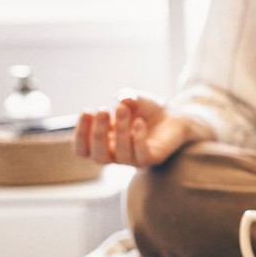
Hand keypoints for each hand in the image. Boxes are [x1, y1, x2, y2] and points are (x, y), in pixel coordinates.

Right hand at [74, 89, 213, 166]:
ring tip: (123, 109)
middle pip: (98, 157)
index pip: (83, 149)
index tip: (86, 111)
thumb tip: (122, 99)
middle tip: (102, 110)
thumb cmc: (147, 110)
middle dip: (97, 133)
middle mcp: (116, 154)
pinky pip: (141, 155)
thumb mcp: (133, 99)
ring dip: (119, 131)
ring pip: (120, 155)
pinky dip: (138, 139)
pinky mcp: (152, 159)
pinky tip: (139, 122)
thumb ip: (126, 97)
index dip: (80, 134)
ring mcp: (134, 159)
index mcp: (104, 142)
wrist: (174, 117)